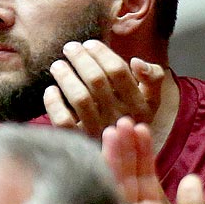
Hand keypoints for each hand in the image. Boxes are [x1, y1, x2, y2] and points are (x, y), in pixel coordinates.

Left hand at [45, 40, 166, 137]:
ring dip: (65, 76)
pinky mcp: (78, 142)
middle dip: (80, 58)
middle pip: (96, 80)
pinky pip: (63, 120)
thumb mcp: (152, 100)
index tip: (89, 44)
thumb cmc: (131, 118)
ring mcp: (98, 132)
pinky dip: (53, 103)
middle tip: (70, 48)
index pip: (118, 71)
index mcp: (139, 106)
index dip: (101, 53)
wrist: (122, 159)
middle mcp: (119, 119)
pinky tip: (51, 90)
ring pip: (79, 97)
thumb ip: (153, 77)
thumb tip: (136, 62)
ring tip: (58, 65)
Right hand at [102, 118, 204, 203]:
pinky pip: (109, 198)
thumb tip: (192, 177)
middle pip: (128, 173)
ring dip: (114, 156)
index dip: (144, 153)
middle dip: (126, 148)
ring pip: (117, 182)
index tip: (142, 129)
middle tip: (123, 122)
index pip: (147, 175)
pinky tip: (104, 156)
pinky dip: (107, 177)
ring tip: (113, 131)